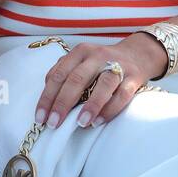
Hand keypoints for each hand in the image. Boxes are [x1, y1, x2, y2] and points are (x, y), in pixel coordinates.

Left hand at [35, 36, 166, 130]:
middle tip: (53, 123)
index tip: (40, 117)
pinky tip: (99, 121)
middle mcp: (97, 56)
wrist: (137, 54)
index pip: (59, 75)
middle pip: (77, 79)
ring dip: (90, 105)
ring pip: (103, 85)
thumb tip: (47, 99)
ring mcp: (117, 65)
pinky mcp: (134, 77)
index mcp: (80, 52)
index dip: (47, 97)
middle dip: (63, 103)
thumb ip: (64, 74)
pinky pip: (122, 94)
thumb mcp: (81, 62)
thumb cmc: (102, 64)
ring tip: (80, 123)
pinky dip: (110, 108)